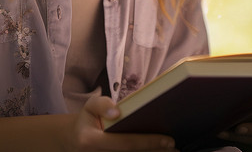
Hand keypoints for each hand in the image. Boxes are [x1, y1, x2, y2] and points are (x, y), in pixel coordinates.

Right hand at [64, 94, 178, 151]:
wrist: (75, 140)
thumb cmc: (88, 120)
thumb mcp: (89, 106)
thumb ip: (102, 105)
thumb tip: (117, 112)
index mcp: (91, 141)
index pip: (126, 143)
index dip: (148, 142)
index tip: (168, 140)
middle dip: (156, 151)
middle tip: (175, 147)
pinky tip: (158, 151)